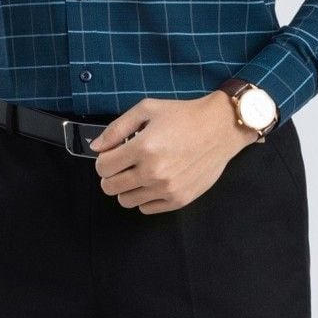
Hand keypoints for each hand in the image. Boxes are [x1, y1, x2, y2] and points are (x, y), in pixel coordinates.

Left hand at [87, 90, 254, 212]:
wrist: (220, 128)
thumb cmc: (184, 115)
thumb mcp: (147, 109)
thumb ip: (117, 128)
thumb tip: (96, 147)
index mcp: (143, 148)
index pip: (103, 167)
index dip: (104, 159)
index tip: (114, 154)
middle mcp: (153, 172)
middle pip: (110, 187)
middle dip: (111, 175)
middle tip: (124, 165)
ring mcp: (167, 189)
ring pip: (126, 201)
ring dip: (127, 188)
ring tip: (139, 173)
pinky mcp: (179, 199)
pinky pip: (146, 209)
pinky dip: (145, 198)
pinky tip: (153, 182)